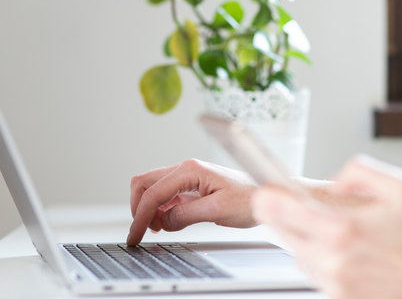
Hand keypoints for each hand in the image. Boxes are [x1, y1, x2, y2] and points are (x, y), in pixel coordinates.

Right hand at [127, 159, 257, 245]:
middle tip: (138, 232)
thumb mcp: (218, 209)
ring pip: (153, 189)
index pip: (154, 191)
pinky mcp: (191, 187)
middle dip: (138, 208)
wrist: (266, 193)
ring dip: (148, 209)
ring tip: (155, 230)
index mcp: (190, 170)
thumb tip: (164, 221)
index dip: (141, 215)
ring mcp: (187, 177)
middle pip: (145, 183)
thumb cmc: (249, 197)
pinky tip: (165, 224)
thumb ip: (187, 214)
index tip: (135, 234)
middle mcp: (186, 169)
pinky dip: (160, 210)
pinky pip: (166, 196)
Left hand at [253, 155, 401, 298]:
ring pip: (296, 253)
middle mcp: (330, 260)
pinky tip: (349, 253)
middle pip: (279, 232)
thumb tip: (333, 182)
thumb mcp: (398, 187)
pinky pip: (314, 272)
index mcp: (339, 229)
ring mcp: (333, 283)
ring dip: (306, 239)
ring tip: (341, 233)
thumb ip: (357, 172)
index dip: (268, 196)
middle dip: (289, 217)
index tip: (269, 190)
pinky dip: (321, 260)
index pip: (273, 210)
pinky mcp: (339, 298)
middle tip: (308, 209)